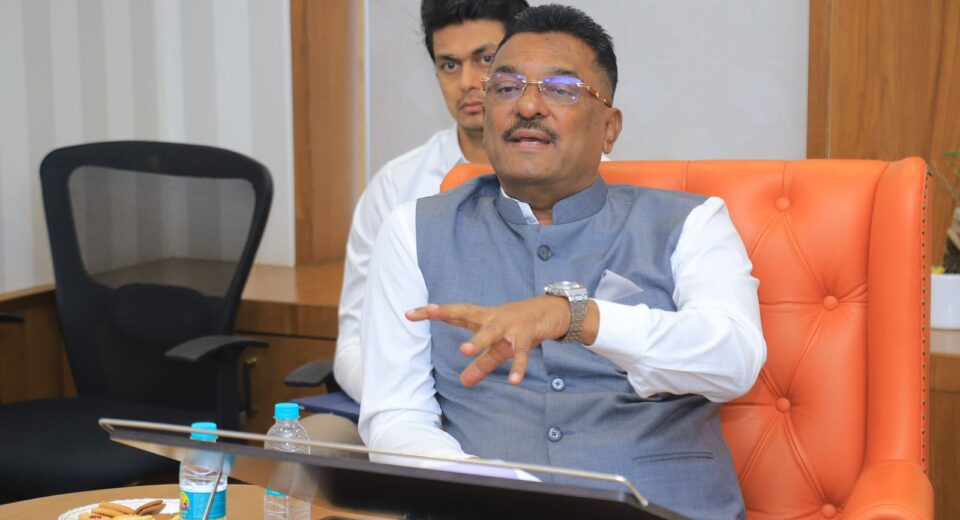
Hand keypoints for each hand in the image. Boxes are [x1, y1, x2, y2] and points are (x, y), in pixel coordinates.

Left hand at [406, 296, 587, 386]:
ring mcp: (510, 324)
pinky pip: (521, 352)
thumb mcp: (498, 348)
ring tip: (465, 350)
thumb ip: (481, 365)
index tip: (409, 314)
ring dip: (479, 339)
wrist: (551, 312)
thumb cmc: (518, 327)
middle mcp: (492, 318)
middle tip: (430, 311)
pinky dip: (518, 367)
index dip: (432, 313)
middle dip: (448, 311)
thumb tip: (463, 382)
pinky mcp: (527, 334)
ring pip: (492, 330)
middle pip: (466, 312)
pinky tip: (514, 381)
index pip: (453, 314)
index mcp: (481, 318)